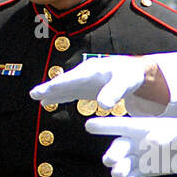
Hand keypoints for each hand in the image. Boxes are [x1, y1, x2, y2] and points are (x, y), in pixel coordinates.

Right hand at [30, 55, 163, 110]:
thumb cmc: (135, 76)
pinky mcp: (91, 88)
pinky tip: (53, 100)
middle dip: (49, 89)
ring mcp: (88, 81)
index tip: (41, 92)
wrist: (144, 73)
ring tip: (38, 98)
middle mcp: (87, 74)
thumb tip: (102, 105)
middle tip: (33, 94)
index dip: (55, 87)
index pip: (70, 80)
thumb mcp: (126, 83)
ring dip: (54, 93)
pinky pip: (73, 92)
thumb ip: (114, 92)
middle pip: (64, 82)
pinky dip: (62, 96)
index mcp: (92, 71)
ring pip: (67, 87)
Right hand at [84, 116, 176, 176]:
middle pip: (118, 148)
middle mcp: (136, 143)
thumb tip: (149, 142)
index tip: (89, 126)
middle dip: (113, 154)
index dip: (104, 126)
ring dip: (118, 170)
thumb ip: (166, 135)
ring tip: (119, 174)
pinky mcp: (145, 171)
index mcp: (141, 128)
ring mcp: (139, 158)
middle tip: (111, 160)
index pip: (120, 126)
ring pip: (123, 164)